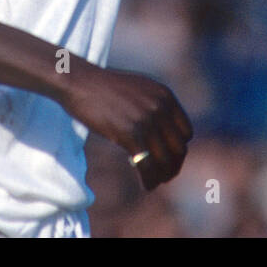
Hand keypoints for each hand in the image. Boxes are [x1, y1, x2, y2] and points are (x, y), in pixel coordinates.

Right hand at [59, 63, 192, 189]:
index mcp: (165, 96)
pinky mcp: (130, 134)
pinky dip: (149, 179)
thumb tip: (162, 133)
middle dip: (173, 165)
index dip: (179, 149)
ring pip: (165, 160)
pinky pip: (147, 165)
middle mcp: (160, 107)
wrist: (79, 82)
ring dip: (162, 176)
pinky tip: (145, 185)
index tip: (169, 158)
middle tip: (165, 175)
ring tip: (154, 182)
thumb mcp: (139, 89)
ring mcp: (146, 120)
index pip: (186, 132)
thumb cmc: (104, 87)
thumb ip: (154, 106)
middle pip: (179, 148)